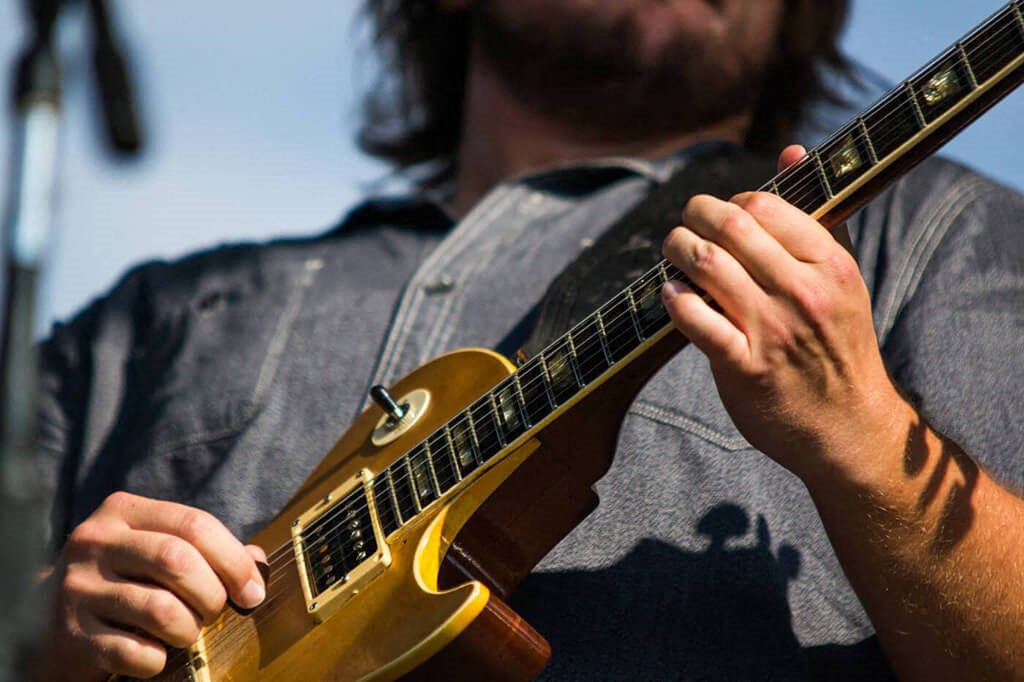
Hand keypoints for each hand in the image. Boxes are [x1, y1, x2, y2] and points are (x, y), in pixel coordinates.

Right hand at [42, 492, 266, 679]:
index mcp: (123, 511)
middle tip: (216, 612)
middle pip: (178, 561)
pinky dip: (158, 660)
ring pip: (160, 609)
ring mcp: (77, 588)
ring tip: (186, 633)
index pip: (194, 524)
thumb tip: (257, 564)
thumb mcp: (156, 550)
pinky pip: (136, 652)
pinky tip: (155, 655)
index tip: (253, 592)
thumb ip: (206, 549)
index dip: (234, 560)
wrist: (49, 621)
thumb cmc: (124, 581)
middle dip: (213, 594)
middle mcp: (94, 541)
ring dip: (188, 629)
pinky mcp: (69, 635)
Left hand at [660, 145, 907, 483]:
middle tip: (683, 225)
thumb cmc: (837, 346)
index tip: (718, 216)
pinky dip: (674, 299)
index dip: (729, 203)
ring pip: (706, 265)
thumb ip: (814, 216)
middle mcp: (803, 293)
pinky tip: (670, 294)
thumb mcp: (841, 278)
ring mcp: (773, 331)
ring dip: (676, 251)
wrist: (849, 428)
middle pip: (730, 227)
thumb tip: (791, 150)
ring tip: (672, 253)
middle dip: (693, 216)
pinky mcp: (744, 368)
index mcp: (830, 264)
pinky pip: (695, 319)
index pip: (765, 205)